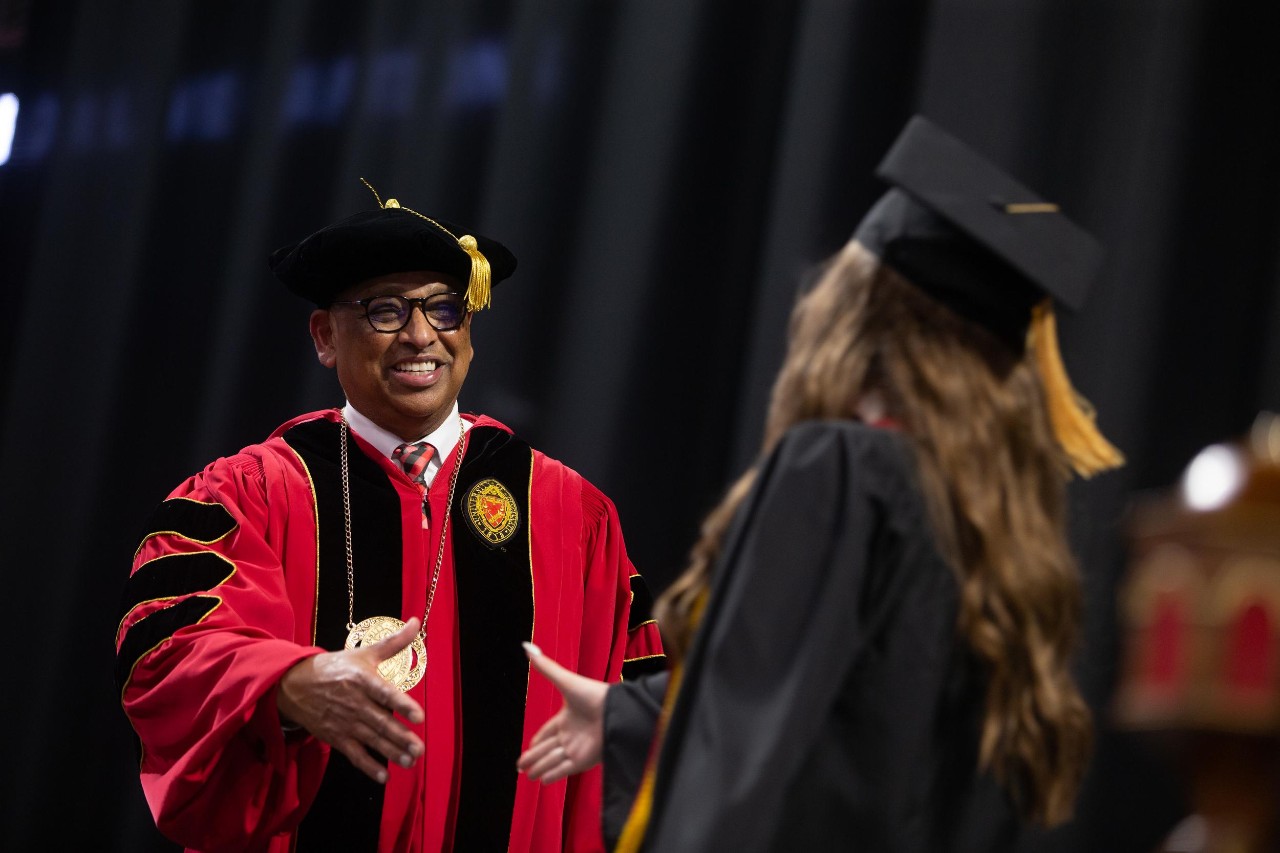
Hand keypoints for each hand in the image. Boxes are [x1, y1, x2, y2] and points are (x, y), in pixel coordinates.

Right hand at [277, 617, 425, 783]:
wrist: (294, 684)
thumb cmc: (335, 667)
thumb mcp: (363, 652)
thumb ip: (393, 642)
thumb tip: (415, 621)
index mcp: (361, 679)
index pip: (384, 693)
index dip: (402, 704)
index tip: (419, 716)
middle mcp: (353, 702)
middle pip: (380, 722)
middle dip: (401, 737)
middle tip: (419, 748)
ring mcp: (344, 721)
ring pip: (371, 739)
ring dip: (391, 752)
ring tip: (410, 761)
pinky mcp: (335, 736)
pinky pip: (353, 753)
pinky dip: (367, 765)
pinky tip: (383, 775)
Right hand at [516, 642, 607, 782]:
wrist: (615, 711)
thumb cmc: (592, 694)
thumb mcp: (565, 680)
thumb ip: (545, 667)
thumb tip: (526, 647)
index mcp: (567, 717)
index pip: (548, 732)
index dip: (537, 740)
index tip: (528, 747)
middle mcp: (571, 734)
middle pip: (547, 749)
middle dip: (534, 758)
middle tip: (520, 767)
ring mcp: (577, 748)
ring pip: (553, 760)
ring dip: (540, 768)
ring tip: (528, 777)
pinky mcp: (583, 760)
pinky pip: (564, 770)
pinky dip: (553, 775)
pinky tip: (543, 781)